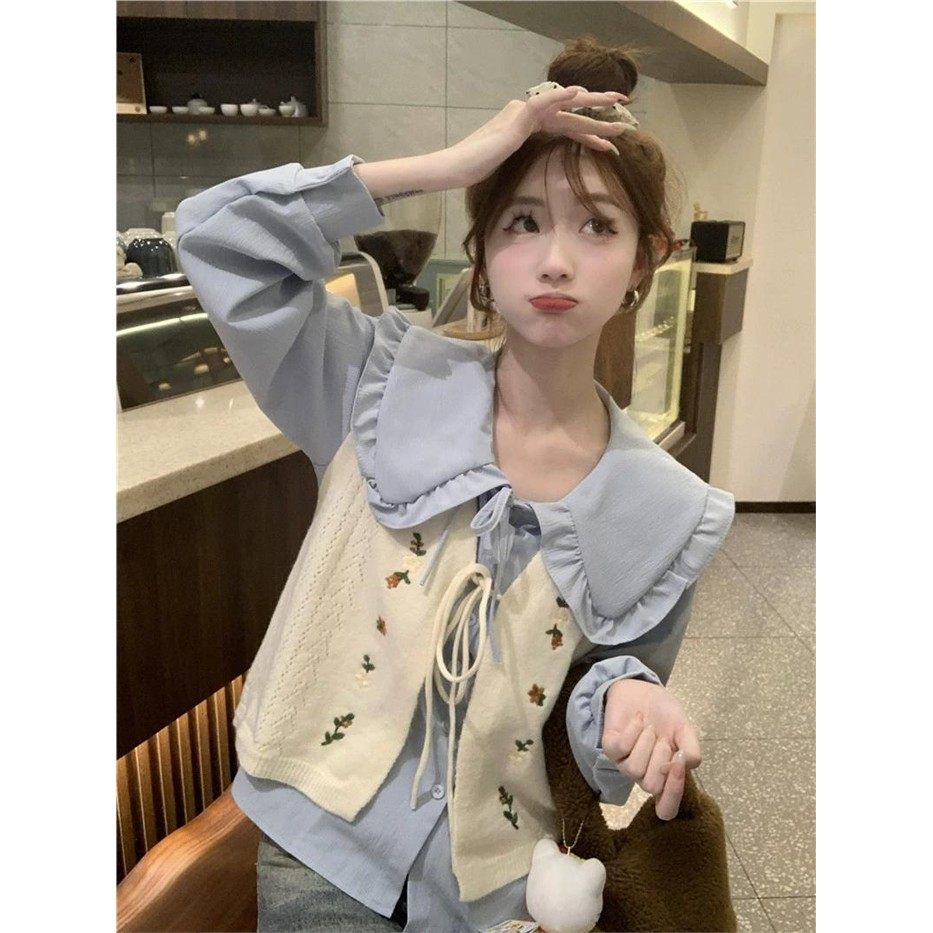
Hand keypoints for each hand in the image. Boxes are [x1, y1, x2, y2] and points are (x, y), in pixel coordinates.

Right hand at [445, 85, 631, 188]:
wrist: (458, 169)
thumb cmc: (479, 173)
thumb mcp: (512, 169)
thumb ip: (528, 165)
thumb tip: (542, 185)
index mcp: (529, 127)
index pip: (566, 128)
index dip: (590, 133)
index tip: (611, 143)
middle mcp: (529, 115)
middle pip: (571, 114)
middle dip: (600, 114)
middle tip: (626, 115)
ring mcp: (523, 114)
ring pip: (565, 106)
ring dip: (592, 105)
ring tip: (617, 104)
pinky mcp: (517, 118)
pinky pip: (542, 103)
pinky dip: (559, 97)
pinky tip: (578, 93)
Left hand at [601, 678, 701, 819]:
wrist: (643, 690)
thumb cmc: (665, 715)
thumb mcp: (685, 730)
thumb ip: (691, 749)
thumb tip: (686, 764)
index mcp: (664, 777)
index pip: (666, 809)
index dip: (673, 793)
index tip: (678, 764)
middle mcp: (643, 775)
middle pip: (652, 786)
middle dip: (661, 758)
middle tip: (664, 737)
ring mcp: (624, 763)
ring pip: (635, 770)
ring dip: (647, 743)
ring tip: (650, 728)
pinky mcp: (610, 748)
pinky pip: (620, 749)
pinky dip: (633, 731)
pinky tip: (638, 719)